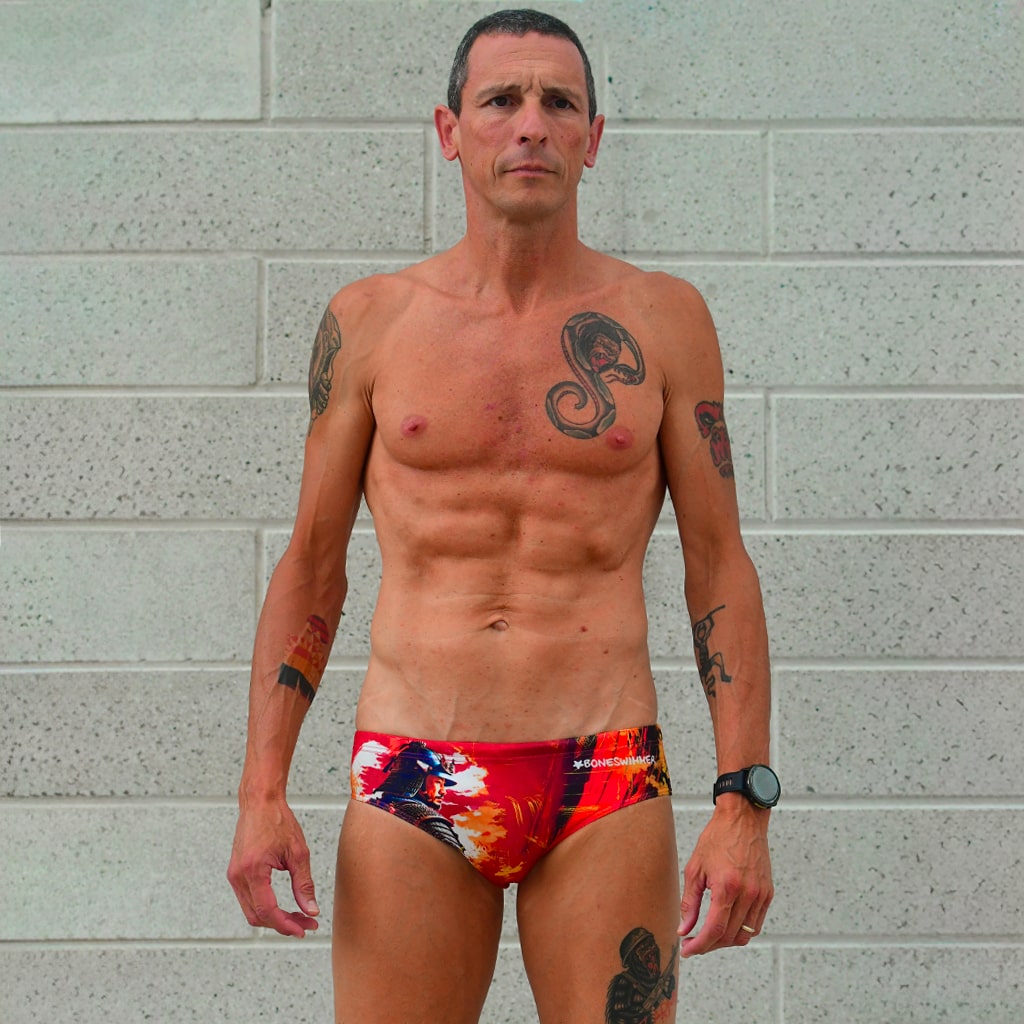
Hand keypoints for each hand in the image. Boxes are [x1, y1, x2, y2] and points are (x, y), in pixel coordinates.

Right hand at [227, 799, 319, 937]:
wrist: (260, 802)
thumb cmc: (279, 821)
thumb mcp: (298, 852)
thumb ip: (304, 884)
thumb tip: (311, 911)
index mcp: (254, 870)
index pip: (268, 910)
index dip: (286, 924)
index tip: (304, 929)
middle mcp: (238, 876)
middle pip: (258, 916)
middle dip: (283, 924)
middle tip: (307, 923)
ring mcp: (234, 875)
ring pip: (251, 911)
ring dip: (274, 918)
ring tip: (299, 916)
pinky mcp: (235, 873)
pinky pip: (248, 899)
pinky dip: (265, 907)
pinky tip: (283, 906)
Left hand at [677, 797, 772, 956]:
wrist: (742, 819)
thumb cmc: (716, 839)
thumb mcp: (695, 868)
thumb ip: (689, 902)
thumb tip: (684, 929)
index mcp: (727, 887)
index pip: (715, 930)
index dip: (699, 945)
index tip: (687, 950)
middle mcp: (747, 894)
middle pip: (729, 936)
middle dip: (710, 945)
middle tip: (693, 942)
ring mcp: (760, 894)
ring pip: (745, 935)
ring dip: (726, 940)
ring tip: (709, 934)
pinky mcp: (767, 893)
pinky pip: (756, 923)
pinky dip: (741, 930)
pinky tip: (727, 923)